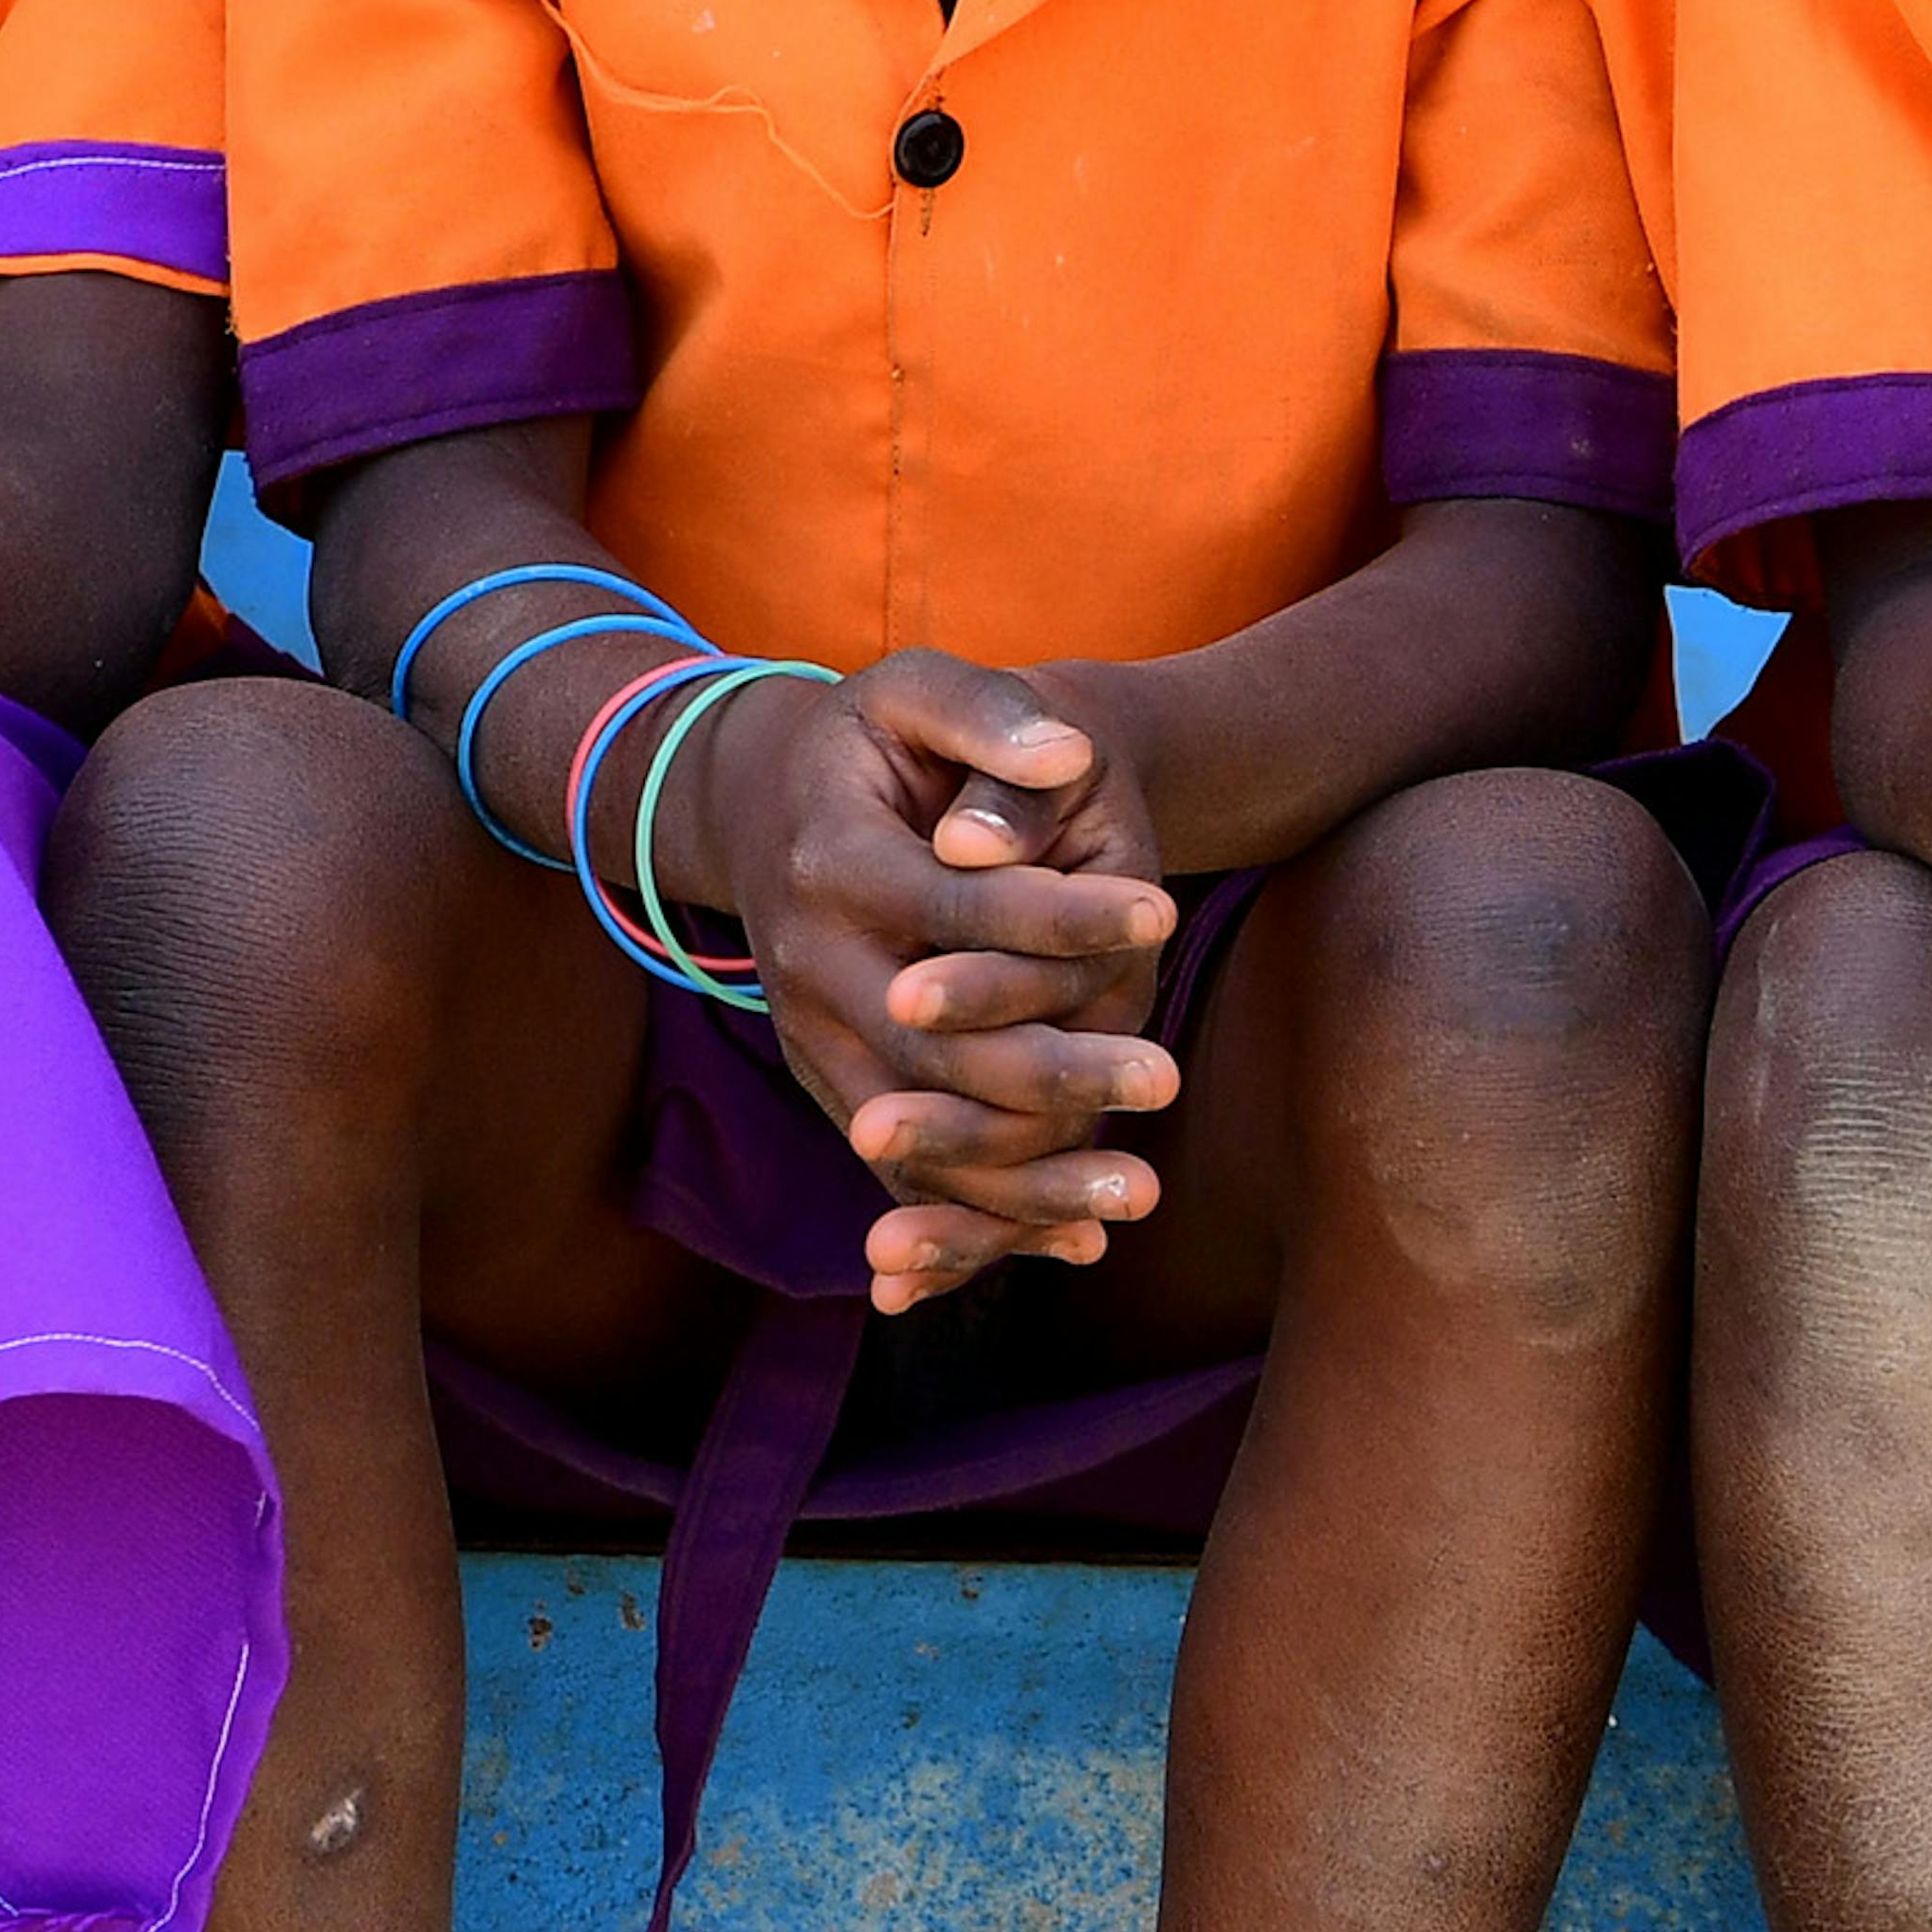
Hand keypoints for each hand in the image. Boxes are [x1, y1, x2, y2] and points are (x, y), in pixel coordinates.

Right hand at [678, 650, 1187, 1309]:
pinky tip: (1077, 1242)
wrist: (762, 802)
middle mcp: (807, 966)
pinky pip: (903, 1172)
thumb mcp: (914, 689)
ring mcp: (811, 1038)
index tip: (1167, 910)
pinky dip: (980, 1222)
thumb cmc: (867, 741)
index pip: (951, 905)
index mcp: (831, 862)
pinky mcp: (831, 1084)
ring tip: (1141, 1193)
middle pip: (933, 1046)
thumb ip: (989, 715)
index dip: (1056, 913)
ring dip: (1026, 1179)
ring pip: (917, 1134)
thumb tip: (1067, 756)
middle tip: (1169, 1075)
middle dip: (1055, 1068)